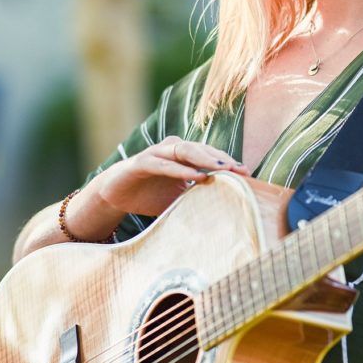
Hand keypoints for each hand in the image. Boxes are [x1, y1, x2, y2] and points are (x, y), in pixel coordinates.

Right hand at [89, 137, 249, 220]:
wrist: (115, 195)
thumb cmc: (150, 196)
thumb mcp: (178, 200)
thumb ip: (198, 200)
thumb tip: (227, 213)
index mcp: (184, 155)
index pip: (210, 156)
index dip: (228, 163)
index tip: (248, 174)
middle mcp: (172, 149)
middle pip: (202, 150)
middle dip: (222, 159)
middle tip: (241, 170)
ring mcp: (156, 153)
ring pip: (185, 151)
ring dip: (205, 159)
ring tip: (223, 169)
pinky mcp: (141, 162)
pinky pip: (163, 163)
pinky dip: (180, 169)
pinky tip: (195, 176)